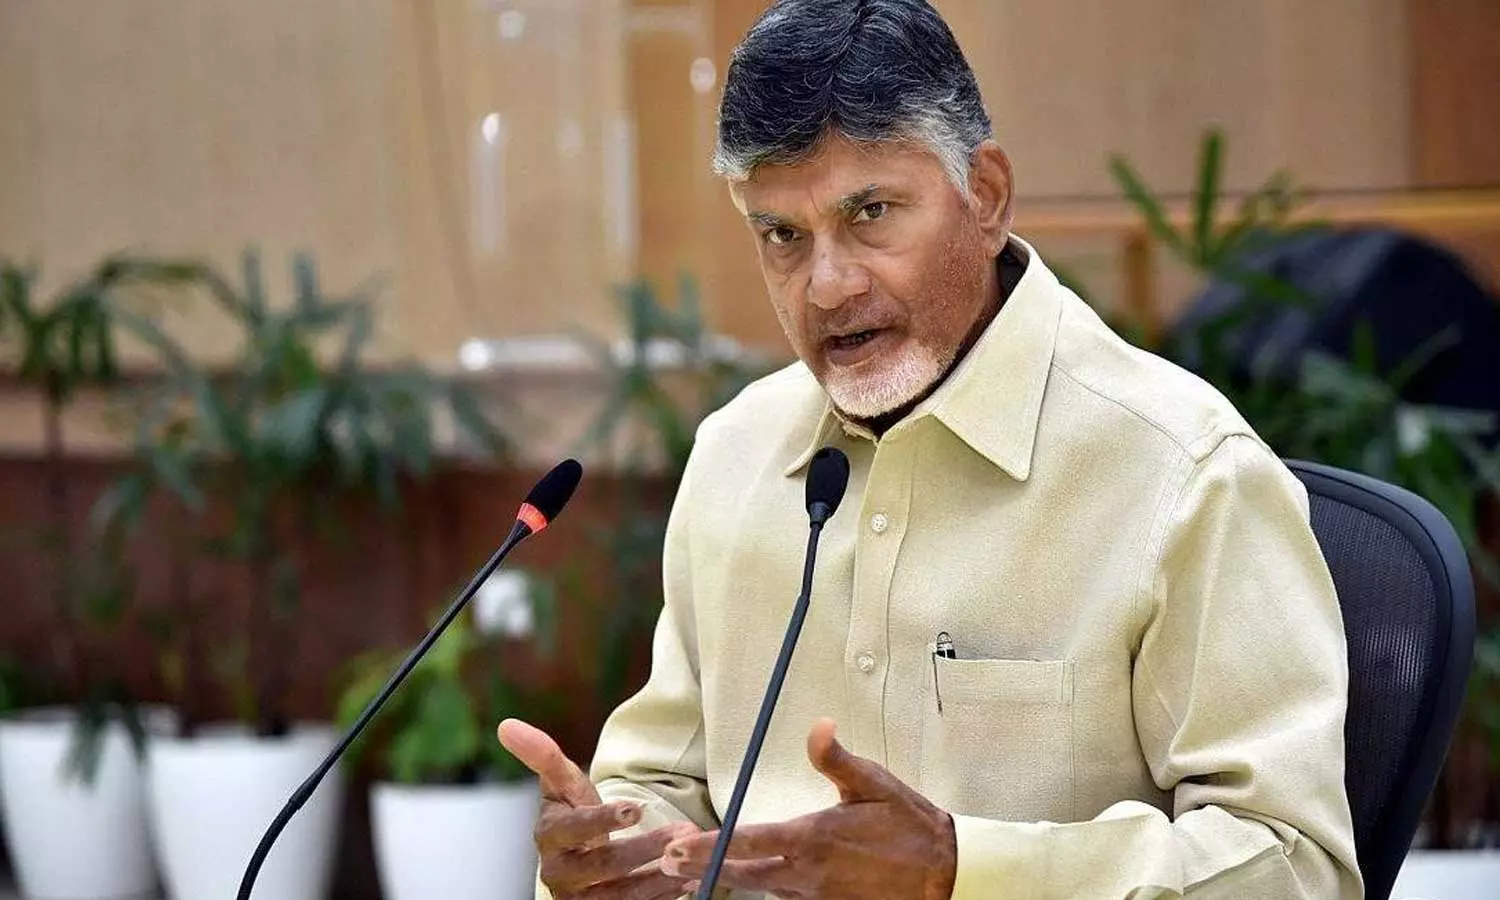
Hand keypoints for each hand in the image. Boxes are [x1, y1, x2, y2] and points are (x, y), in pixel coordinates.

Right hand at [498, 719, 699, 898]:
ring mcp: (578, 899)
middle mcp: (558, 873)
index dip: (603, 819)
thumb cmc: (572, 812)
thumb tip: (507, 725)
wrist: (575, 855)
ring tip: (689, 858)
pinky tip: (686, 883)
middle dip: (645, 849)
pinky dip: (660, 898)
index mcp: (550, 836)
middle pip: (603, 865)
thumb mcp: (562, 783)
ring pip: (619, 896)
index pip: (575, 828)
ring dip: (658, 878)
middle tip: (682, 831)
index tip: (635, 808)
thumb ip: (543, 755)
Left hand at [660, 718, 955, 899]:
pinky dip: (761, 890)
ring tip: (690, 871)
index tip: (680, 845)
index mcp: (814, 837)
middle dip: (703, 868)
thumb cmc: (908, 826)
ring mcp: (815, 896)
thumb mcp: (874, 784)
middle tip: (668, 862)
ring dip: (728, 879)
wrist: (942, 875)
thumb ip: (837, 759)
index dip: (711, 845)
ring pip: (760, 889)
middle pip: (743, 874)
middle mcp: (808, 873)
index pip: (751, 841)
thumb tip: (818, 726)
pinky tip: (742, 881)